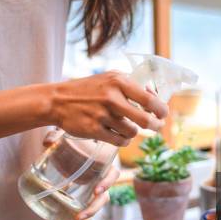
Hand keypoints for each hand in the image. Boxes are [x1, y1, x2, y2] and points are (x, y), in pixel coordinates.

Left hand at [42, 130, 118, 219]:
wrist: (67, 148)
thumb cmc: (72, 141)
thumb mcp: (64, 136)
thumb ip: (56, 136)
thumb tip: (48, 142)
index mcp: (102, 164)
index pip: (112, 174)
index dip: (107, 183)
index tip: (96, 190)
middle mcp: (101, 179)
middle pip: (104, 198)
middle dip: (94, 208)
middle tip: (81, 214)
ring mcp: (93, 190)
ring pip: (96, 207)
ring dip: (87, 217)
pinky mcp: (84, 197)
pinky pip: (86, 212)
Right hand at [49, 72, 167, 146]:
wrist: (57, 100)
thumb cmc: (89, 89)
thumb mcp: (110, 79)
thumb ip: (132, 86)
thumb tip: (156, 98)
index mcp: (119, 81)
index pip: (150, 99)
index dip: (161, 110)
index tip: (163, 114)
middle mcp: (112, 98)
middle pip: (145, 120)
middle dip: (155, 126)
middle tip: (156, 126)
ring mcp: (102, 115)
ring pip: (132, 132)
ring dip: (133, 132)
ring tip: (126, 128)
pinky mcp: (94, 130)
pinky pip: (119, 141)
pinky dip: (123, 140)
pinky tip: (118, 135)